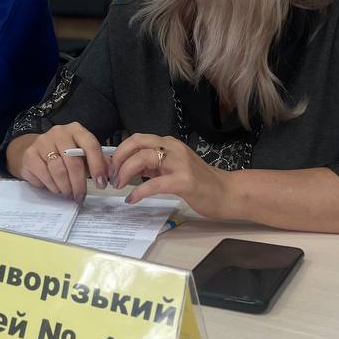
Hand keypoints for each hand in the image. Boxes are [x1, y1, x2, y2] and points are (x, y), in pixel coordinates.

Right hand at [13, 122, 110, 204]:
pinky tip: (57, 189)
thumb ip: (98, 161)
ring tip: (69, 194)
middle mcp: (59, 132)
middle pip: (73, 161)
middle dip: (79, 183)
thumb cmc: (64, 154)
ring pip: (58, 170)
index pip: (90, 145)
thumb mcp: (83, 154)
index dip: (98, 166)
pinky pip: (44, 175)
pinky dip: (53, 186)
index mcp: (76, 130)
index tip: (101, 184)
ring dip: (66, 187)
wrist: (35, 150)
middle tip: (81, 196)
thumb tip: (111, 174)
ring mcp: (42, 142)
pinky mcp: (30, 155)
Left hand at [111, 134, 235, 218]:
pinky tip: (132, 199)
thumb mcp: (172, 168)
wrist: (227, 193)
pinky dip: (138, 192)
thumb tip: (126, 168)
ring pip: (143, 158)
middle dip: (118, 158)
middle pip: (137, 143)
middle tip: (111, 175)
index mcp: (169, 144)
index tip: (110, 167)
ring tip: (119, 186)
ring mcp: (180, 163)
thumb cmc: (199, 182)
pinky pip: (154, 184)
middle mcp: (173, 148)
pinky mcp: (184, 181)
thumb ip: (153, 166)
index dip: (119, 151)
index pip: (137, 139)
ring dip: (125, 172)